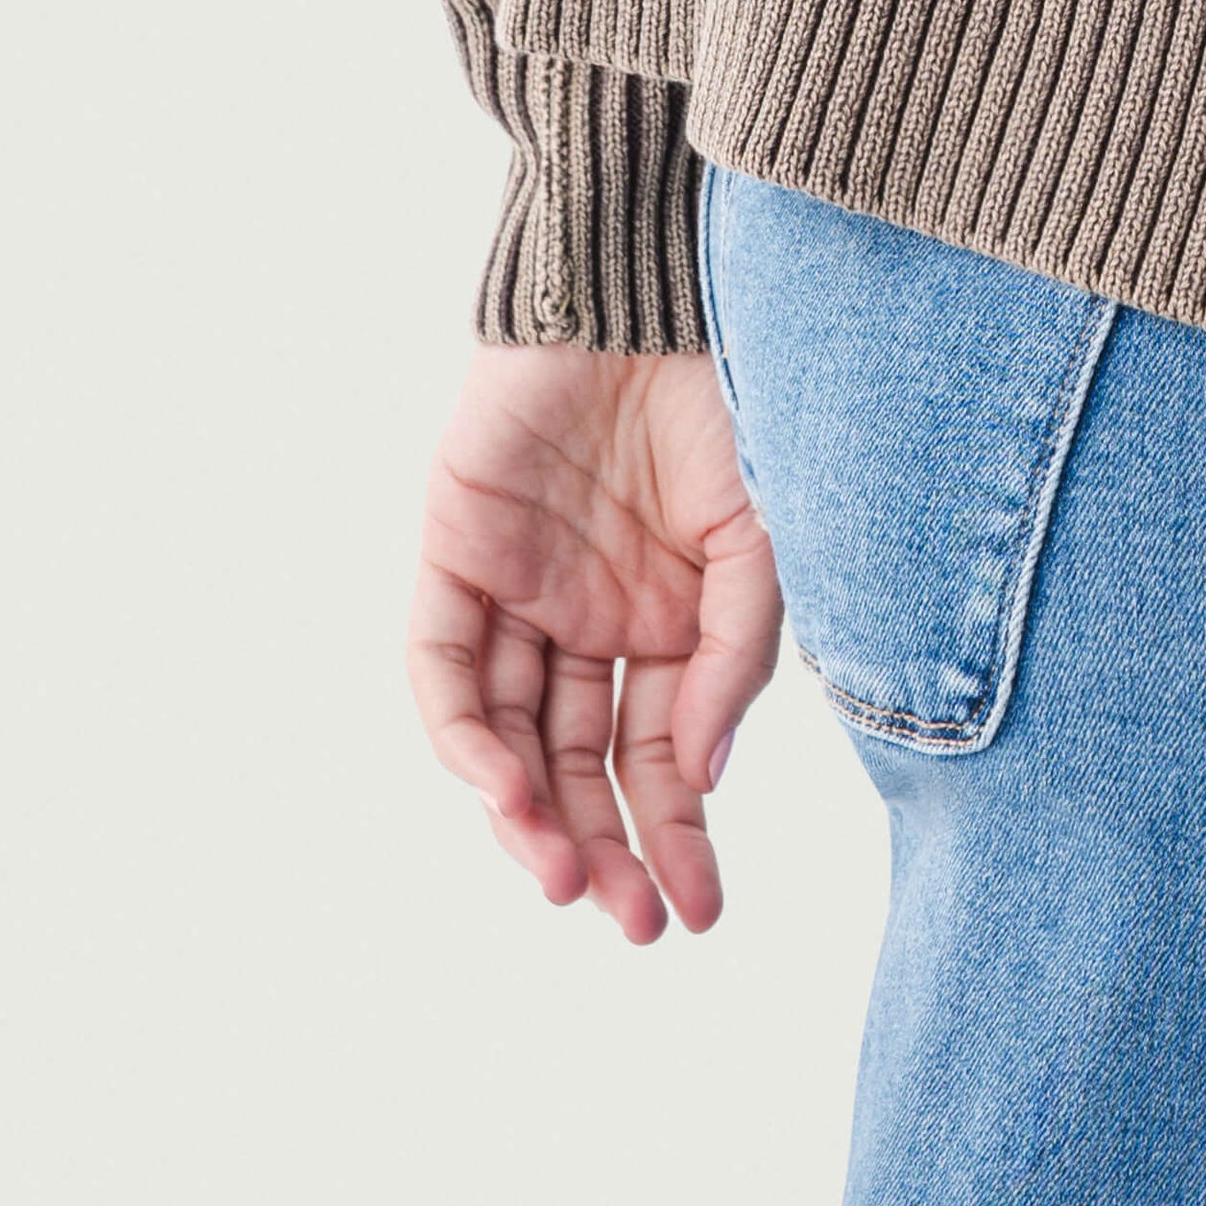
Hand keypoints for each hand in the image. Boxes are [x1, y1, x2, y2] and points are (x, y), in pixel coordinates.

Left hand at [406, 344, 782, 943]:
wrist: (650, 284)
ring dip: (527, 813)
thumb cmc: (725, 396)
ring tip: (562, 872)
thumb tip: (699, 777)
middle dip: (601, 849)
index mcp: (668, 625)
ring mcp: (519, 591)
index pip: (658, 761)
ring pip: (506, 734)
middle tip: (627, 921)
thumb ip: (733, 659)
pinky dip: (465, 735)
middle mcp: (589, 622)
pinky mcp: (454, 550)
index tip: (697, 911)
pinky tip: (501, 789)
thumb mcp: (760, 544)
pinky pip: (445, 666)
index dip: (676, 838)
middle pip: (575, 767)